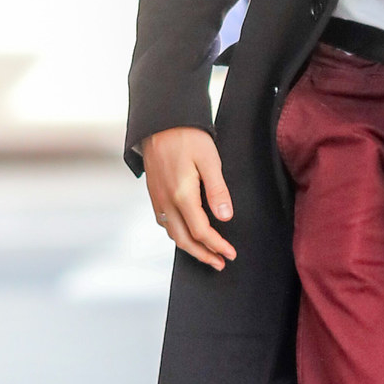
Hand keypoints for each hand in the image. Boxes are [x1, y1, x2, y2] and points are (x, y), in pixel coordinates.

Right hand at [142, 125, 235, 269]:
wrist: (160, 121)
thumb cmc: (188, 136)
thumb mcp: (210, 160)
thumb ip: (218, 190)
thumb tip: (225, 218)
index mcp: (182, 195)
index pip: (201, 231)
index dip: (217, 246)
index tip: (230, 254)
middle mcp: (166, 201)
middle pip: (184, 240)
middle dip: (202, 255)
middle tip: (220, 263)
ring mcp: (157, 198)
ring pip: (171, 233)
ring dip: (189, 247)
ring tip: (205, 253)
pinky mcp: (153, 192)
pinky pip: (163, 221)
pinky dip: (176, 233)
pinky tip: (186, 231)